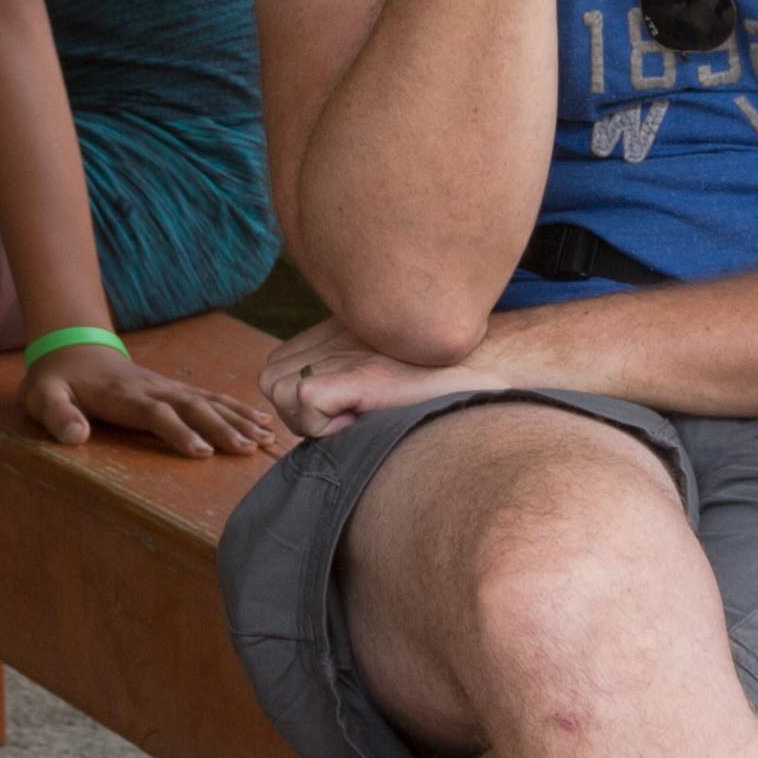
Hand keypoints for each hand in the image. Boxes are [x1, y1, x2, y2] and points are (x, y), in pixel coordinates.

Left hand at [20, 340, 284, 458]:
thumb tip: (74, 437)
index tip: (202, 452)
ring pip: (209, 401)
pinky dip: (239, 409)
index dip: (179, 431)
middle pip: (192, 407)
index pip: (155, 413)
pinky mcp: (175, 390)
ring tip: (267, 438)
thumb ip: (57, 415)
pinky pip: (212, 398)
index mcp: (122, 396)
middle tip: (247, 450)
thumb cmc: (56, 382)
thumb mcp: (42, 397)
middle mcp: (152, 389)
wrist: (71, 348)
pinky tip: (263, 421)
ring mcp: (167, 387)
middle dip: (221, 428)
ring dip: (238, 419)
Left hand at [258, 317, 529, 440]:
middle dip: (301, 410)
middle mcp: (329, 337)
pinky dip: (326, 424)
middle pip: (273, 382)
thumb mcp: (383, 364)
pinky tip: (366, 414)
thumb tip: (314, 407)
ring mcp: (338, 353)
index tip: (346, 406)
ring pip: (282, 394)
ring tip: (359, 413)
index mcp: (333, 333)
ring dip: (312, 419)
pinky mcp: (350, 375)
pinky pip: (305, 404)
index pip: (280, 370)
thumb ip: (346, 373)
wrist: (485, 369)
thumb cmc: (443, 379)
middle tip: (350, 414)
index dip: (303, 398)